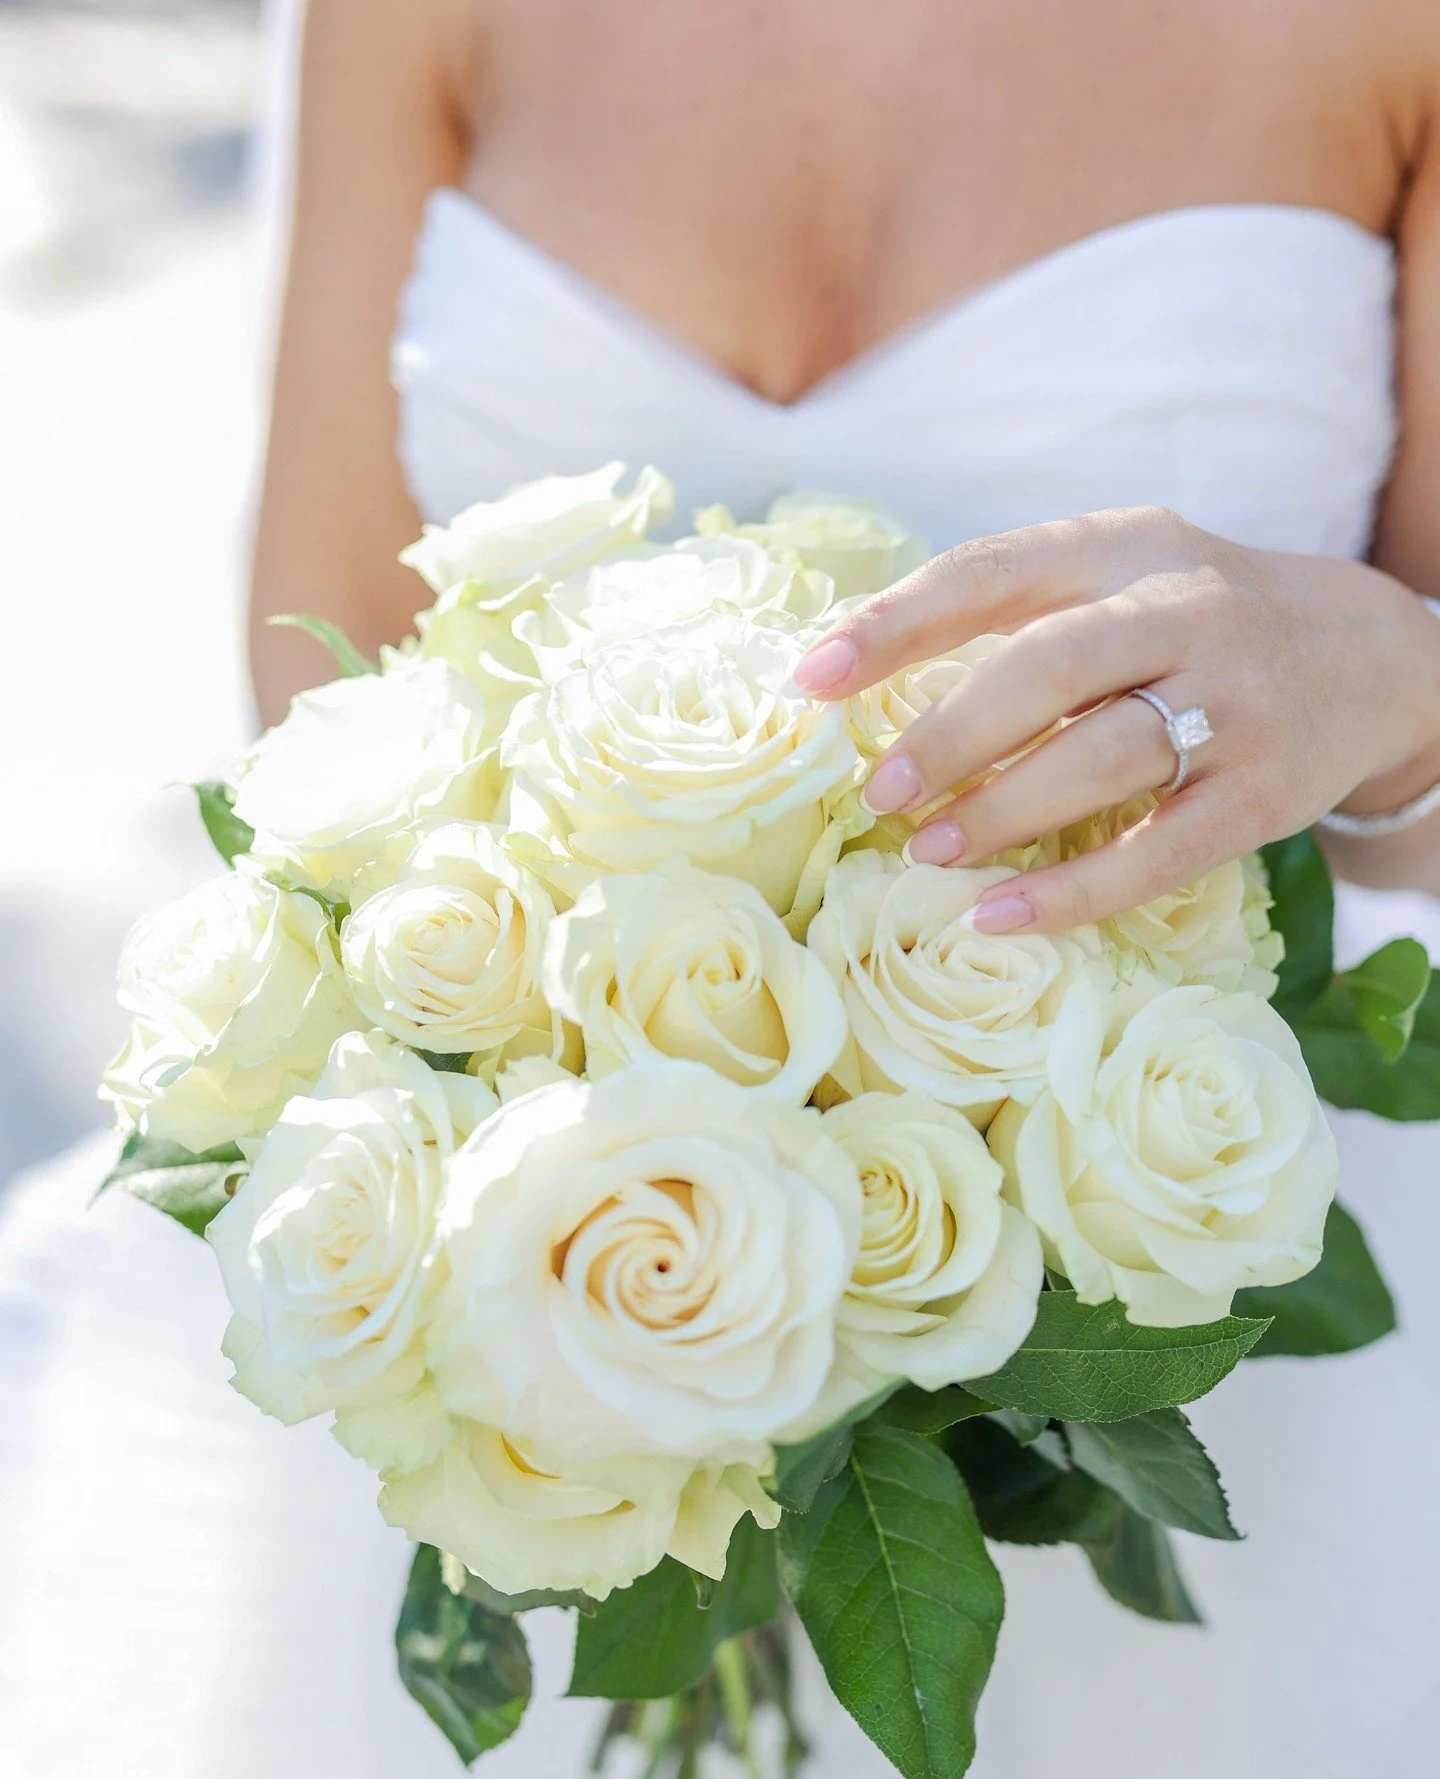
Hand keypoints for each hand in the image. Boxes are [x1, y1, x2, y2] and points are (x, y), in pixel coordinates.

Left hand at [790, 507, 1439, 931]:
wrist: (1371, 653)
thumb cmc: (1193, 620)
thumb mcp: (1118, 574)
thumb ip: (1012, 608)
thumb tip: (853, 668)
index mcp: (1122, 549)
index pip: (991, 571)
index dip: (893, 624)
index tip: (811, 678)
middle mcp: (1183, 611)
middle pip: (1049, 665)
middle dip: (952, 733)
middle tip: (882, 789)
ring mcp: (1232, 702)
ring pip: (1104, 756)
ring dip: (1002, 809)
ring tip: (928, 849)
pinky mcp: (1262, 793)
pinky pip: (1159, 851)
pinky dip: (1074, 890)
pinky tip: (1002, 915)